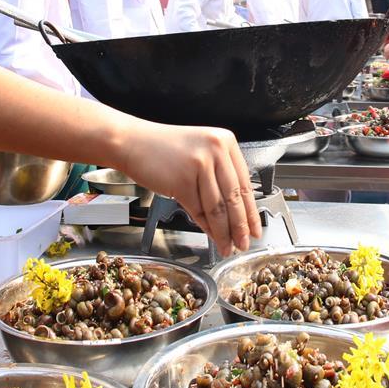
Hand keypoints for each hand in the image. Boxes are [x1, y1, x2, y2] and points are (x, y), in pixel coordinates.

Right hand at [123, 123, 261, 256]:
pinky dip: (207, 228)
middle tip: (245, 243)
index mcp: (225, 141)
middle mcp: (216, 150)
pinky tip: (213, 237)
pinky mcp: (182, 181)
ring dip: (224, 232)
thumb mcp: (199, 152)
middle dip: (241, 226)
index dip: (252, 211)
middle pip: (234, 197)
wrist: (132, 142)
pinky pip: (199, 210)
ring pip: (218, 208)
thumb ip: (219, 175)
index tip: (256, 228)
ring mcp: (199, 165)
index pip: (245, 183)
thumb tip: (235, 212)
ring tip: (228, 246)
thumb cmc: (162, 148)